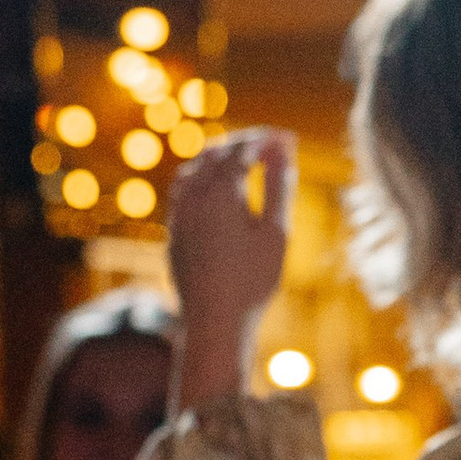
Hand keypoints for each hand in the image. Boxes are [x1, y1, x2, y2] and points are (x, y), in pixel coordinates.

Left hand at [168, 130, 294, 405]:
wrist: (214, 322)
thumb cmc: (252, 280)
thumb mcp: (275, 231)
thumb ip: (279, 186)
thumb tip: (284, 150)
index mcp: (221, 191)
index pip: (243, 148)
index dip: (266, 139)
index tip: (287, 137)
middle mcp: (194, 196)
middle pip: (217, 152)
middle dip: (243, 143)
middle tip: (270, 143)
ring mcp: (179, 213)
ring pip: (195, 168)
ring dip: (219, 157)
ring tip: (243, 158)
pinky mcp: (173, 231)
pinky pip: (183, 190)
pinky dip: (202, 177)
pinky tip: (215, 187)